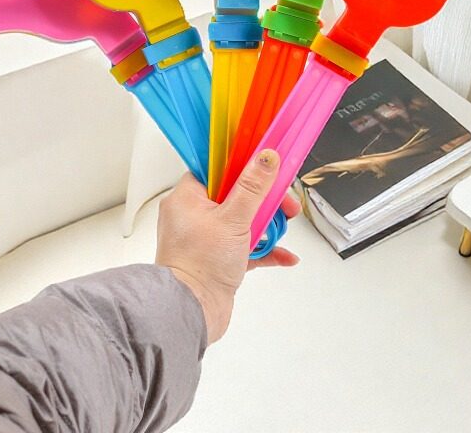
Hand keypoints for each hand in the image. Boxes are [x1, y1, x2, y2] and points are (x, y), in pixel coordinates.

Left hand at [156, 149, 300, 343]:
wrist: (191, 313)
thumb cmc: (199, 266)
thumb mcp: (234, 218)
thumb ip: (253, 187)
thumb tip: (266, 158)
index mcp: (187, 197)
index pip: (216, 168)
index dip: (243, 165)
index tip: (266, 165)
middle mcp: (193, 215)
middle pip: (235, 194)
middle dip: (264, 199)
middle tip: (284, 202)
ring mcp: (205, 238)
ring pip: (242, 220)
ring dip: (266, 224)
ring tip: (283, 229)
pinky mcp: (217, 259)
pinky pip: (245, 246)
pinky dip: (264, 249)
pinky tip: (282, 255)